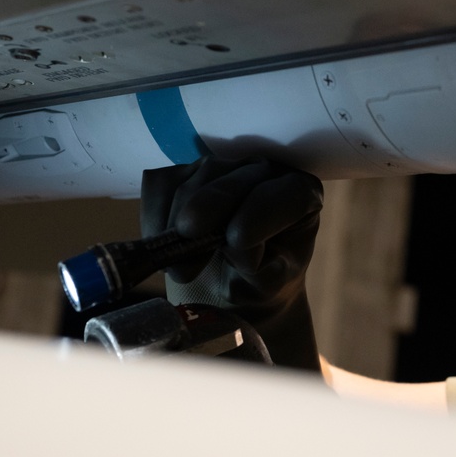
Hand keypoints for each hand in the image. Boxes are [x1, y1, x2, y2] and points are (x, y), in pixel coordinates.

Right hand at [141, 156, 323, 371]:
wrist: (231, 288)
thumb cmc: (260, 283)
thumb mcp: (269, 284)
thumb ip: (260, 266)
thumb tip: (233, 243)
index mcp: (300, 195)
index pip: (287, 193)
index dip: (260, 212)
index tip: (235, 239)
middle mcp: (265, 173)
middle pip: (234, 177)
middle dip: (209, 205)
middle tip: (188, 233)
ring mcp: (222, 168)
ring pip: (196, 177)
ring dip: (178, 220)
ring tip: (180, 267)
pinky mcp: (183, 175)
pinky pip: (162, 184)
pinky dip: (156, 216)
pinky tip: (161, 246)